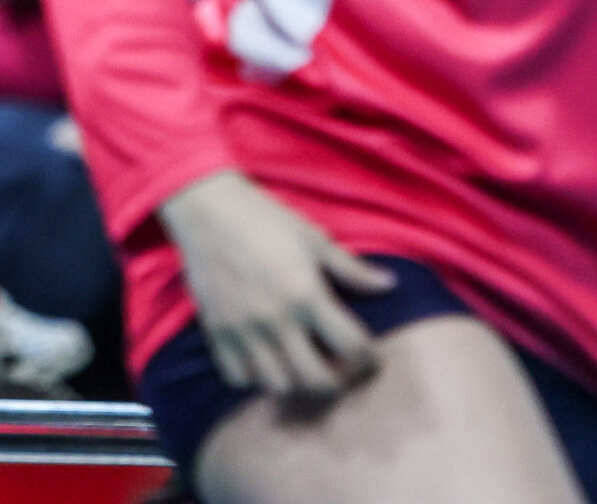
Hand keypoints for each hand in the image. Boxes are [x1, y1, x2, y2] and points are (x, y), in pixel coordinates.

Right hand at [158, 170, 393, 400]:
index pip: (351, 346)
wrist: (207, 210)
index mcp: (306, 294)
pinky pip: (238, 377)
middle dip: (338, 382)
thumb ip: (351, 269)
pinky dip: (255, 378)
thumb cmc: (264, 219)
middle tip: (339, 369)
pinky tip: (265, 359)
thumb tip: (389, 284)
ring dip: (297, 382)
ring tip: (301, 365)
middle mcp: (277, 320)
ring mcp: (243, 330)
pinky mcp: (216, 332)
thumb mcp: (314, 239)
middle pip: (317, 380)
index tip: (370, 356)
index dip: (369, 358)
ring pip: (279, 386)